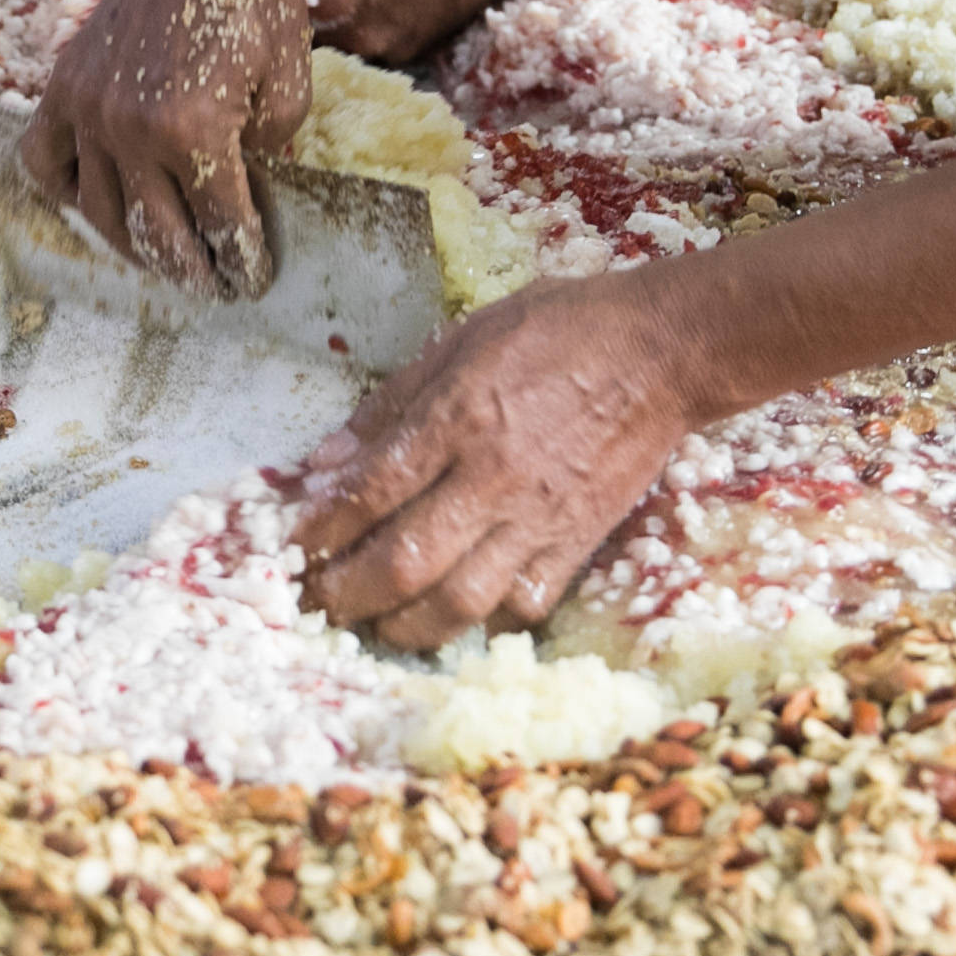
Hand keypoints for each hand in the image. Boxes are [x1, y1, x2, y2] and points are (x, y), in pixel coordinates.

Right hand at [21, 0, 312, 293]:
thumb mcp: (291, 77)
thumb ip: (274, 147)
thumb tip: (248, 188)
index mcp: (194, 129)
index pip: (220, 223)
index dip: (241, 260)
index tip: (251, 282)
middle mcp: (130, 129)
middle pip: (157, 234)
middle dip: (190, 271)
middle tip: (211, 290)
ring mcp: (87, 109)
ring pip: (99, 212)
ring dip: (133, 249)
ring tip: (163, 260)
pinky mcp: (63, 87)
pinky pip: (46, 161)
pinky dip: (66, 191)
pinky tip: (97, 201)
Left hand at [293, 269, 720, 649]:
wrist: (663, 352)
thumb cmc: (559, 330)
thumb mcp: (462, 339)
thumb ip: (390, 404)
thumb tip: (323, 464)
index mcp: (460, 415)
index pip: (372, 491)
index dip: (323, 529)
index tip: (293, 548)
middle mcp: (495, 475)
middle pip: (407, 560)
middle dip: (349, 593)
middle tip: (317, 604)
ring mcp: (541, 516)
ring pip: (461, 600)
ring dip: (406, 625)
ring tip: (376, 625)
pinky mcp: (580, 542)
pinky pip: (524, 605)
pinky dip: (482, 621)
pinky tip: (454, 616)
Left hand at [300, 0, 532, 61]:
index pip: (291, 11)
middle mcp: (356, 33)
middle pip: (318, 33)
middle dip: (316, 14)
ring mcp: (388, 45)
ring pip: (348, 44)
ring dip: (345, 26)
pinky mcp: (416, 48)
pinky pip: (380, 47)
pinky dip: (376, 31)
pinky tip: (385, 4)